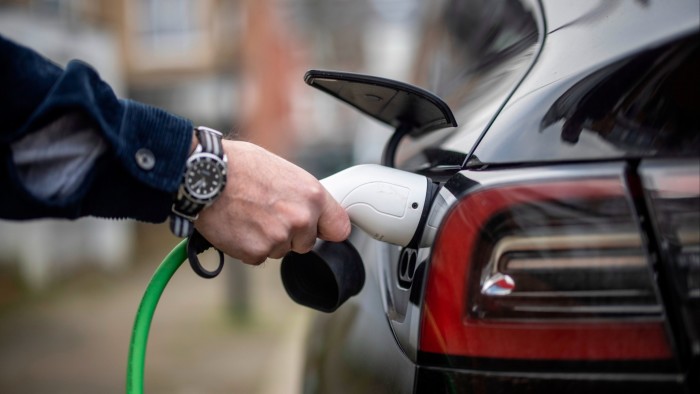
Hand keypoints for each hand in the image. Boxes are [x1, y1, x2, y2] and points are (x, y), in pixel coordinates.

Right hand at [194, 140, 350, 264]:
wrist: (203, 174)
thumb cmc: (238, 164)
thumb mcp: (282, 170)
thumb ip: (300, 194)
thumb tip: (308, 206)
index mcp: (312, 195)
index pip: (339, 228)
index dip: (326, 229)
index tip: (320, 229)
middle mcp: (300, 219)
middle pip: (305, 242)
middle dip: (290, 234)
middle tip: (266, 213)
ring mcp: (279, 238)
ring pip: (280, 250)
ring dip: (267, 239)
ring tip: (247, 214)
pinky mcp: (256, 253)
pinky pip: (258, 256)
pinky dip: (247, 246)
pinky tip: (237, 225)